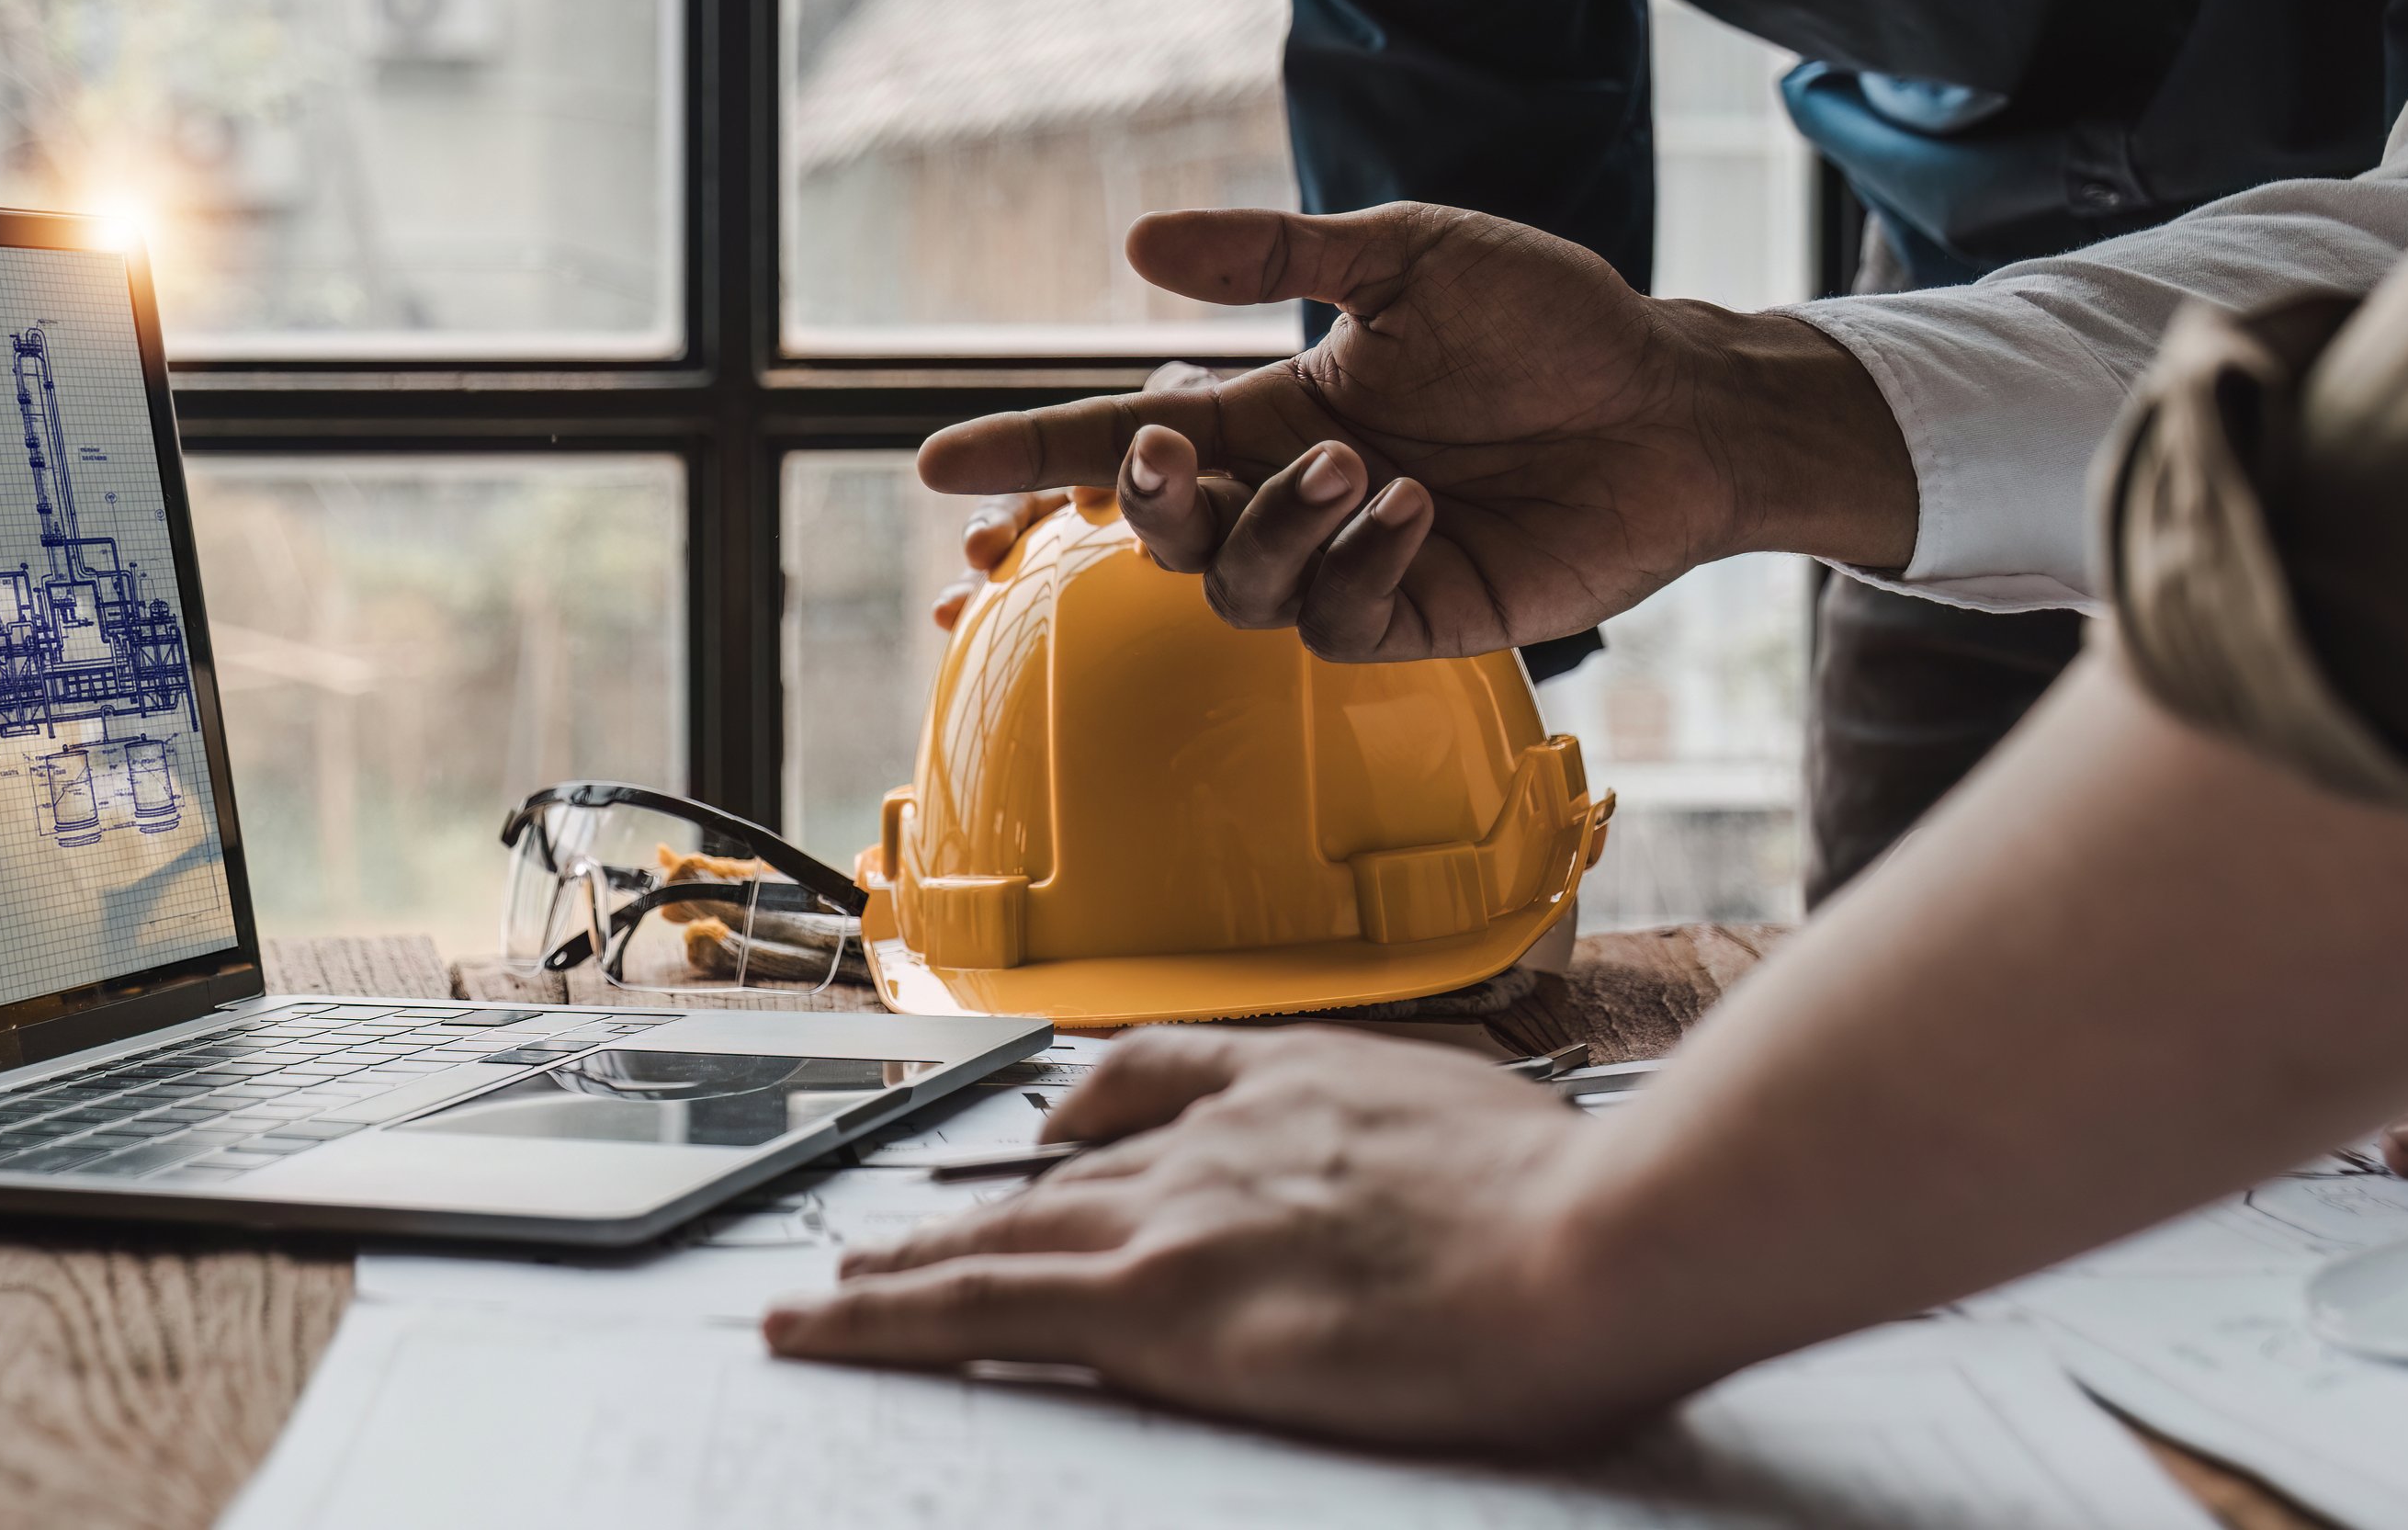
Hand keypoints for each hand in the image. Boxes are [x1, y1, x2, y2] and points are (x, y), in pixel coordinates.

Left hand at [761, 1027, 1649, 1451]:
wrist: (1594, 1239)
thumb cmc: (1579, 1208)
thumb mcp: (1492, 1125)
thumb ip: (1421, 1140)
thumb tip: (1428, 1175)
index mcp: (1296, 1084)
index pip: (1151, 1083)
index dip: (1082, 1115)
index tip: (1048, 1134)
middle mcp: (1213, 1137)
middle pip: (1054, 1172)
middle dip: (967, 1209)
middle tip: (890, 1238)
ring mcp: (1173, 1216)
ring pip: (992, 1235)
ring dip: (898, 1263)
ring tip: (829, 1293)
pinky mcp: (1150, 1306)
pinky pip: (973, 1308)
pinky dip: (875, 1313)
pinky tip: (814, 1324)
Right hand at [915, 205, 1913, 659]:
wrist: (1675, 402)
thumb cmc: (1551, 321)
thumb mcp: (1407, 255)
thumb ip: (1272, 256)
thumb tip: (1136, 246)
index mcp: (1272, 409)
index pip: (1122, 438)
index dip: (1028, 452)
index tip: (933, 461)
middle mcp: (1293, 493)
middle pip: (1160, 531)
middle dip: (1141, 501)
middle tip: (1166, 455)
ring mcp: (1350, 564)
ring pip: (1237, 589)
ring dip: (1270, 527)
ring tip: (1351, 464)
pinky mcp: (1418, 615)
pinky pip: (1338, 621)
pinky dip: (1354, 562)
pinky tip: (1409, 509)